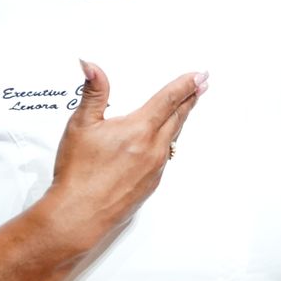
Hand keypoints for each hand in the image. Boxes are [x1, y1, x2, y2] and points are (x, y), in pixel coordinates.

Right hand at [43, 61, 205, 247]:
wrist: (80, 214)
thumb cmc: (79, 173)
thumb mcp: (81, 125)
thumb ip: (93, 92)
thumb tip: (92, 66)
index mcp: (139, 130)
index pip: (169, 100)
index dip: (185, 85)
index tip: (200, 76)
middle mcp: (153, 148)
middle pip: (177, 118)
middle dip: (189, 99)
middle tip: (201, 87)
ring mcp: (155, 168)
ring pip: (172, 137)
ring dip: (179, 120)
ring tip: (185, 108)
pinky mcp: (151, 184)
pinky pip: (164, 157)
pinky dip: (166, 143)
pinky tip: (162, 142)